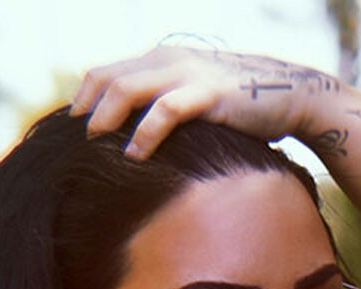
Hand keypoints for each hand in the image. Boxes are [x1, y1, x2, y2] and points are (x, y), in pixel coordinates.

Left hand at [69, 44, 339, 157]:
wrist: (290, 94)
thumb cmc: (240, 108)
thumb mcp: (194, 99)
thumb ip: (165, 107)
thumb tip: (135, 144)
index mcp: (159, 60)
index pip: (103, 74)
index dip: (81, 103)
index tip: (71, 137)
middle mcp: (167, 60)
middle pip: (105, 78)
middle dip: (85, 112)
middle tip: (77, 147)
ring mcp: (186, 74)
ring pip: (127, 89)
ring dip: (105, 120)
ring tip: (95, 148)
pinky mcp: (207, 95)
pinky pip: (164, 111)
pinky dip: (144, 134)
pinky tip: (134, 156)